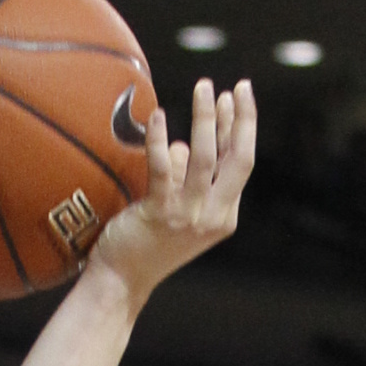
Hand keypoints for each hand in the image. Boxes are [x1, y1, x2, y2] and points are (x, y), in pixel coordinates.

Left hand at [90, 76, 255, 301]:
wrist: (123, 280)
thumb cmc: (147, 242)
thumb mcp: (178, 208)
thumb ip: (185, 176)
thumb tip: (180, 144)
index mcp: (224, 215)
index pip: (240, 163)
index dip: (242, 126)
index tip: (237, 95)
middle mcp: (213, 216)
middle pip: (237, 158)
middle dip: (240, 118)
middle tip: (238, 85)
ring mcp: (188, 217)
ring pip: (204, 157)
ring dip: (206, 118)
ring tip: (204, 87)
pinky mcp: (160, 215)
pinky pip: (162, 168)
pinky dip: (159, 139)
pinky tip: (158, 115)